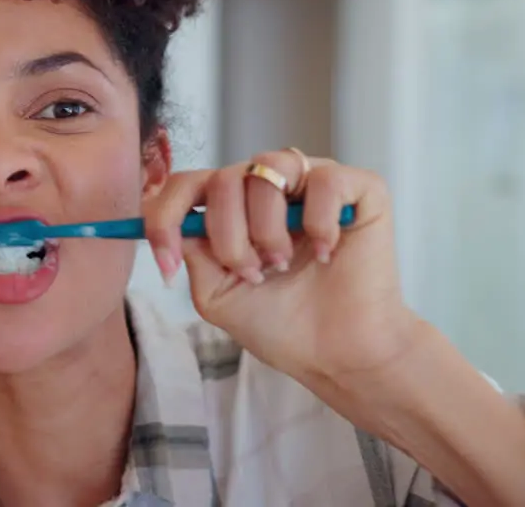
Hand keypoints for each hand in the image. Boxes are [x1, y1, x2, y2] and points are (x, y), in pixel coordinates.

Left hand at [142, 150, 421, 387]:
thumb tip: (173, 221)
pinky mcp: (358, 189)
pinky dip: (318, 220)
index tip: (167, 261)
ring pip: (267, 170)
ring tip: (283, 264)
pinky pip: (324, 179)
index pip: (186, 185)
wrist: (336, 354)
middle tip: (253, 273)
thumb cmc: (282, 324)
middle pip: (223, 179)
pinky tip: (326, 252)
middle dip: (228, 236)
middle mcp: (269, 187)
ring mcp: (311, 183)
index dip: (166, 218)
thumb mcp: (215, 292)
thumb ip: (191, 249)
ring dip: (267, 229)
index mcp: (232, 208)